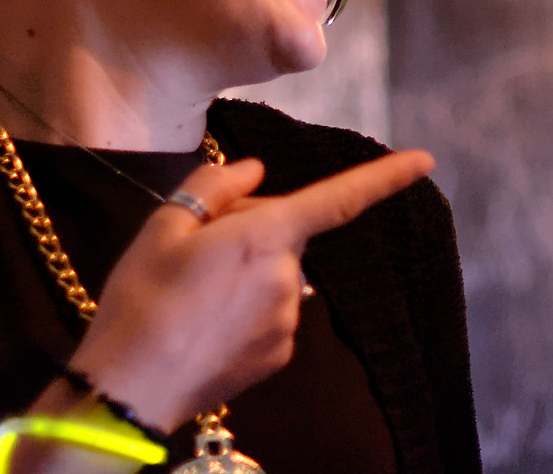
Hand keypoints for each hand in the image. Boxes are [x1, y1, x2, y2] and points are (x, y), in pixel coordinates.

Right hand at [65, 148, 435, 430]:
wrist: (127, 391)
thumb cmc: (141, 302)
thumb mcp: (164, 226)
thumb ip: (216, 187)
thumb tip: (255, 174)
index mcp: (266, 236)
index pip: (339, 199)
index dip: (385, 177)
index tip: (425, 160)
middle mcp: (289, 278)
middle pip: (285, 234)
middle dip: (253, 228)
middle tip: (194, 245)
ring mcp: (288, 320)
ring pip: (275, 275)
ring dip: (248, 272)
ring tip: (192, 292)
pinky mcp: (280, 353)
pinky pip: (271, 313)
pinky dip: (246, 309)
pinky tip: (205, 322)